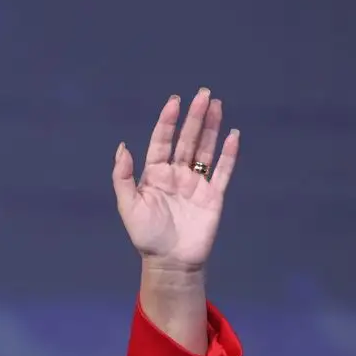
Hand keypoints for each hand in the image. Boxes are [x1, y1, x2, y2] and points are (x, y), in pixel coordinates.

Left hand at [112, 89, 239, 271]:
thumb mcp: (128, 206)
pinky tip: (233, 135)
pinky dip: (229, 154)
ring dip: (211, 127)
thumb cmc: (146, 236)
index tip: (174, 101)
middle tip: (202, 93)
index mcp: (155, 174)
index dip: (168, 121)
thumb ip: (122, 177)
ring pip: (205, 149)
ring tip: (216, 104)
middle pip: (187, 139)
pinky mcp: (213, 196)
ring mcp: (196, 183)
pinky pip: (222, 171)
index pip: (162, 141)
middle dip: (194, 117)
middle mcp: (177, 174)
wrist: (170, 262)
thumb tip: (122, 146)